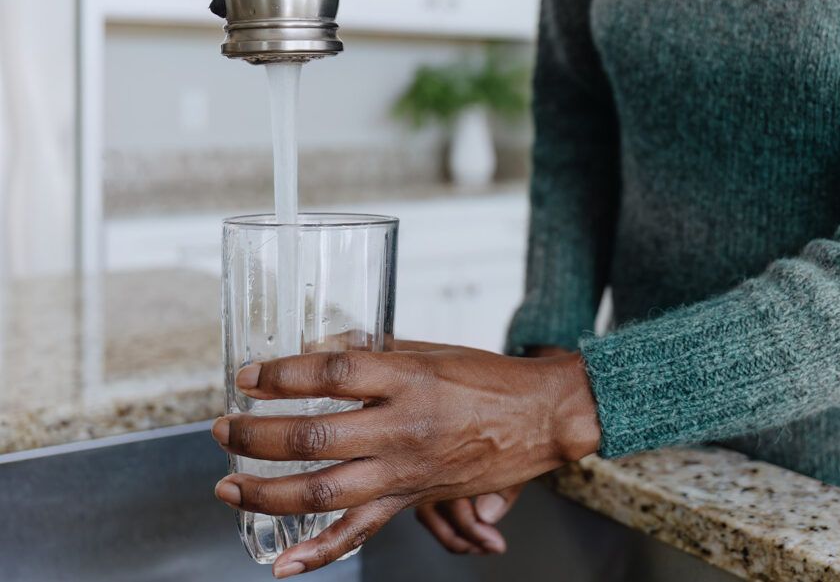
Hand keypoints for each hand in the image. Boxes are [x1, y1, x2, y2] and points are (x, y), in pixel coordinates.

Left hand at [209, 345, 599, 577]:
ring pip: (324, 491)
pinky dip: (319, 553)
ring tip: (229, 486)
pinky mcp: (414, 498)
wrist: (543, 416)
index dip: (282, 376)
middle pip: (315, 437)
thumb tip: (319, 350)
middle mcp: (404, 426)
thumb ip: (374, 354)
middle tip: (225, 429)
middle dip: (256, 436)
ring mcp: (407, 469)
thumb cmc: (491, 379)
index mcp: (409, 379)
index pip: (331, 375)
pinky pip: (361, 532)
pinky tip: (284, 564)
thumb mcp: (431, 350)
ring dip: (267, 492)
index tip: (248, 377)